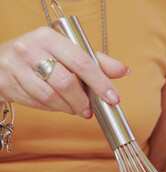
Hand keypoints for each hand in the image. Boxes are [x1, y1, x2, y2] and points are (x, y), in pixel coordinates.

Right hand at [0, 27, 127, 117]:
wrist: (2, 61)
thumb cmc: (42, 55)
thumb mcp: (68, 52)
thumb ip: (97, 62)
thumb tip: (124, 70)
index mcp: (50, 37)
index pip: (81, 62)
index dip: (100, 83)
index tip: (112, 98)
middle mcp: (31, 49)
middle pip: (65, 82)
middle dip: (82, 100)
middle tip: (90, 110)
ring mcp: (16, 67)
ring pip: (50, 96)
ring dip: (68, 107)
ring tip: (76, 109)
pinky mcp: (8, 84)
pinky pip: (37, 103)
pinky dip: (53, 108)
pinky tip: (59, 105)